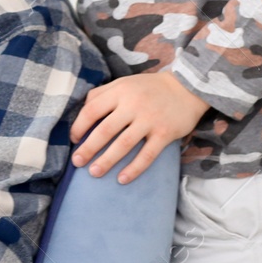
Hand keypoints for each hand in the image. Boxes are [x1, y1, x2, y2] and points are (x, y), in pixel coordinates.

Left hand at [69, 71, 208, 183]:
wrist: (187, 87)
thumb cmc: (149, 87)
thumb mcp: (123, 83)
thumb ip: (102, 94)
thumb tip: (81, 112)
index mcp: (119, 91)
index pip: (92, 110)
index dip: (79, 126)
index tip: (74, 139)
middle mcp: (133, 105)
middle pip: (105, 130)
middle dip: (88, 148)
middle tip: (77, 162)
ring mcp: (149, 120)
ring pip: (123, 144)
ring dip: (107, 161)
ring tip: (94, 173)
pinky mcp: (165, 133)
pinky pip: (147, 155)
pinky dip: (134, 168)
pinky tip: (122, 179)